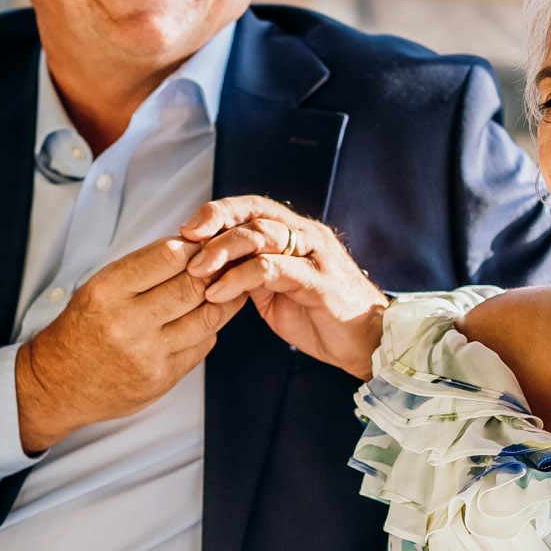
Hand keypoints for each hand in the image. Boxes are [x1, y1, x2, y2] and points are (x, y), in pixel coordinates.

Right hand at [13, 236, 242, 453]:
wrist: (59, 383)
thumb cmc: (84, 327)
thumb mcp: (100, 286)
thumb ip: (144, 268)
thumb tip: (196, 246)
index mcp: (108, 291)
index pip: (169, 256)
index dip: (194, 248)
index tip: (201, 247)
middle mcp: (127, 322)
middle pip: (193, 285)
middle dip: (213, 272)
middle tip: (220, 267)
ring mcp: (147, 354)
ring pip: (208, 317)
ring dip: (221, 300)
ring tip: (221, 290)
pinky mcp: (162, 378)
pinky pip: (203, 344)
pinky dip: (208, 328)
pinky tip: (201, 320)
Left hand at [181, 196, 386, 377]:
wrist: (365, 343)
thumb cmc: (319, 315)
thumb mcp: (275, 290)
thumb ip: (249, 271)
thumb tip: (208, 265)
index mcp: (295, 233)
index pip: (252, 206)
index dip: (218, 212)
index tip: (187, 229)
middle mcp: (306, 235)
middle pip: (254, 213)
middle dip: (215, 225)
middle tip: (185, 244)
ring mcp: (315, 254)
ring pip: (262, 236)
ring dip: (222, 251)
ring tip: (197, 271)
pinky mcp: (319, 280)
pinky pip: (272, 269)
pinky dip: (239, 278)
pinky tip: (218, 293)